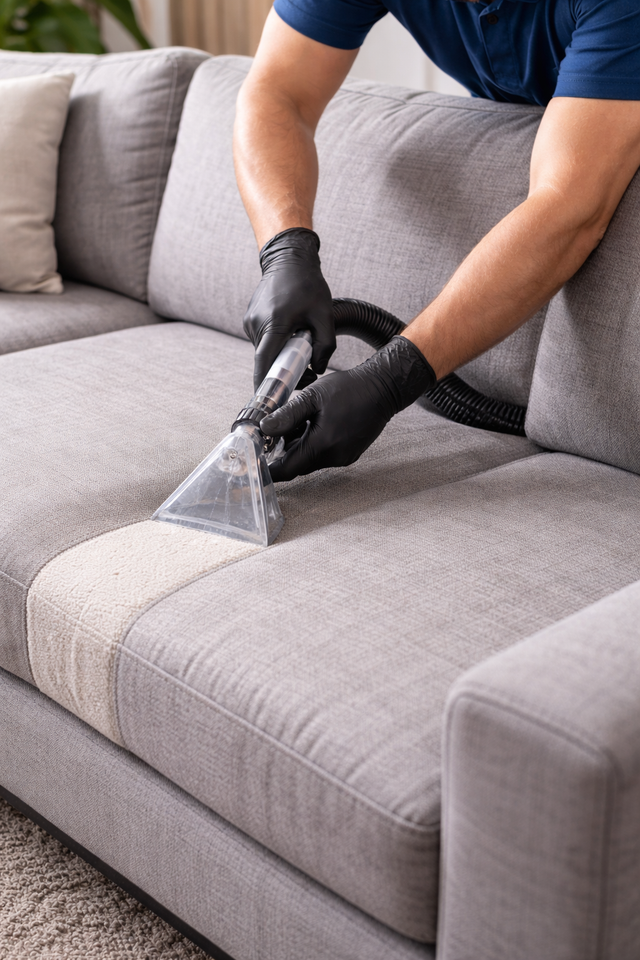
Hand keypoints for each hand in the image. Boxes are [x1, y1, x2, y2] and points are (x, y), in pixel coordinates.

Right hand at [244, 228, 334, 390]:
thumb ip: (325, 345)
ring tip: (300, 340)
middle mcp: (256, 324)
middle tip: (307, 367)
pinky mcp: (249, 319)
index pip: (264, 362)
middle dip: (284, 369)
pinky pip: (263, 341)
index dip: (265, 384)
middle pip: (266, 360)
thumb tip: (318, 369)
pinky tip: (290, 332)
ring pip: (265, 351)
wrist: (288, 259)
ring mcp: (249, 322)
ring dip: (281, 354)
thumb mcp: (325, 314)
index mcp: (274, 323)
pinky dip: (276, 344)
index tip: (269, 400)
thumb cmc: (308, 284)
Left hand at [260, 336, 436, 481]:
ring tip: (302, 420)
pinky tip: (316, 424)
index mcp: (322, 445)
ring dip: (300, 446)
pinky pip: (324, 456)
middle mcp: (334, 457)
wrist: (383, 388)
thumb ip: (287, 415)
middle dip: (285, 450)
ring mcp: (344, 458)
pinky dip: (314, 445)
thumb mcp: (313, 397)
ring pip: (311, 460)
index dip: (270, 468)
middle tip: (278, 428)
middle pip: (298, 464)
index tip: (257, 462)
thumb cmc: (349, 389)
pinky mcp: (350, 454)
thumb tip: (263, 428)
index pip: (288, 469)